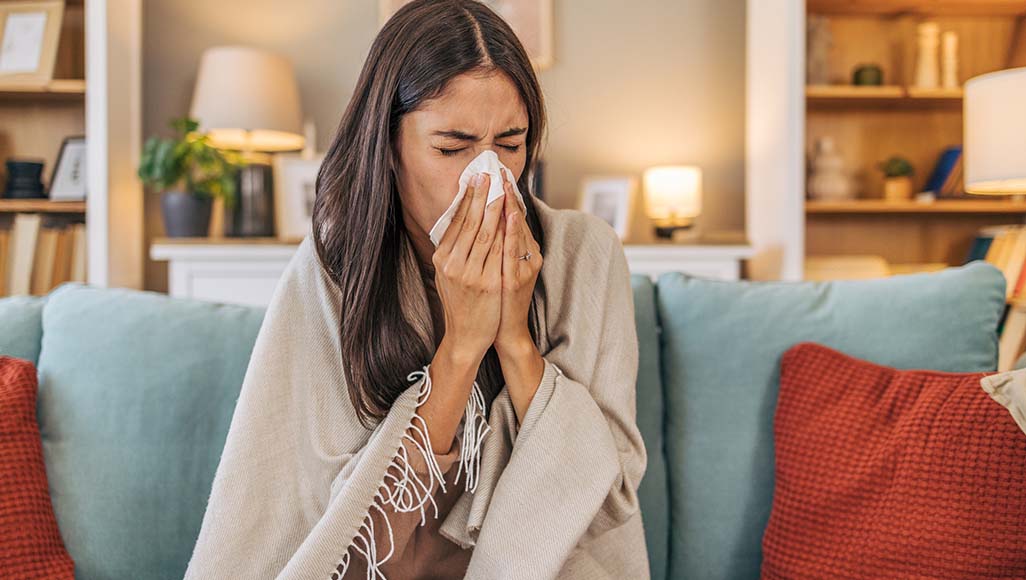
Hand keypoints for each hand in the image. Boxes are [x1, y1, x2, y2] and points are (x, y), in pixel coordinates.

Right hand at [433, 172, 506, 363]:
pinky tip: (511, 215)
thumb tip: (457, 222)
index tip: (474, 180)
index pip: (455, 222)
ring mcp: (471, 274)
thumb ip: (451, 251)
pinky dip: (506, 230)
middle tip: (488, 174)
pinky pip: (499, 251)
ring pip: (486, 233)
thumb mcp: (446, 276)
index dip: (466, 199)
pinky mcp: (488, 284)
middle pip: (469, 223)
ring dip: (495, 207)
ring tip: (501, 187)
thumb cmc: (459, 304)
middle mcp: (453, 264)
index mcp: (442, 259)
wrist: (465, 336)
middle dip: (480, 196)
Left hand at [494, 168, 542, 356]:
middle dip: (508, 193)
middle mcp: (529, 257)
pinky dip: (513, 231)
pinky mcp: (517, 279)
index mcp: (524, 251)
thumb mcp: (498, 268)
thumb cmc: (497, 299)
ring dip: (511, 206)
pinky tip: (510, 215)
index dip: (507, 195)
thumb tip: (485, 220)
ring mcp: (524, 268)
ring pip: (517, 232)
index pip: (514, 218)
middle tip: (499, 169)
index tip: (498, 173)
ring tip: (505, 184)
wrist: (502, 331)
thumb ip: (497, 245)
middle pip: (517, 220)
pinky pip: (513, 251)